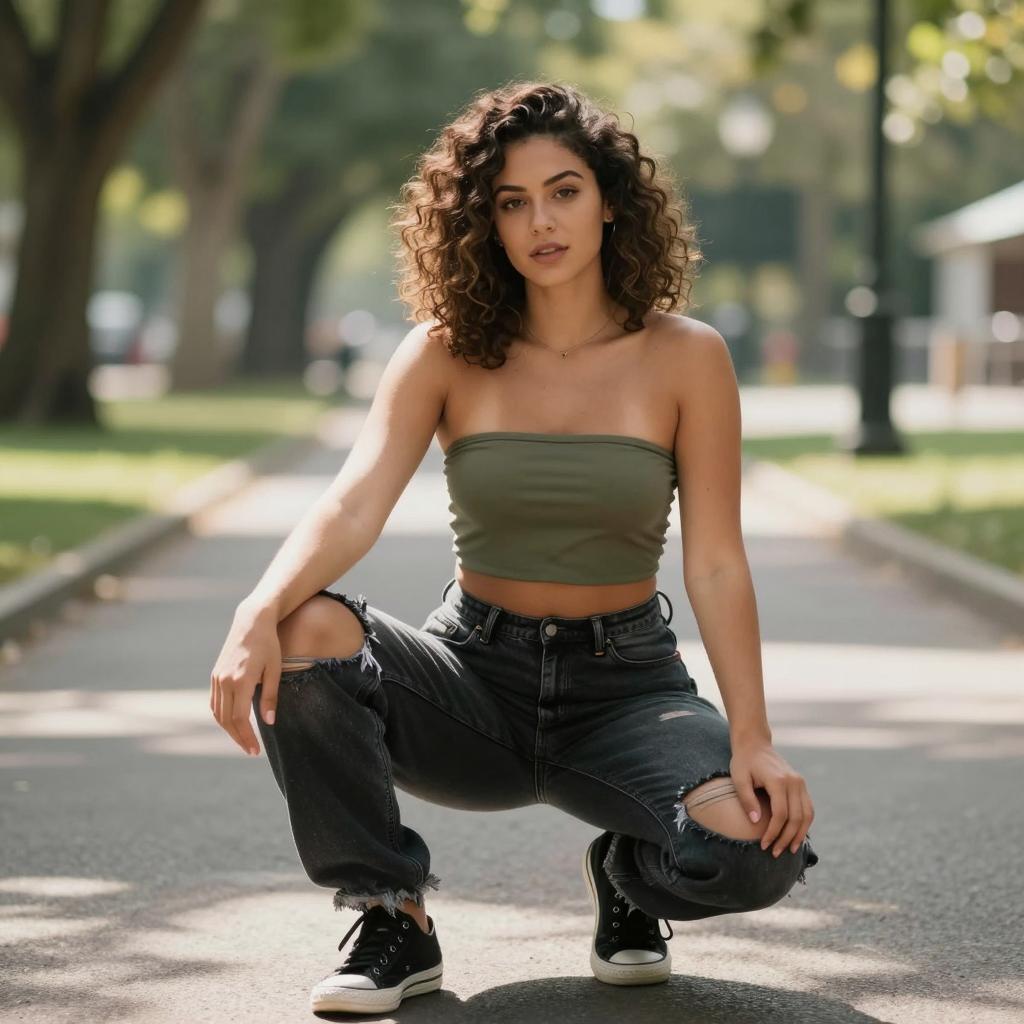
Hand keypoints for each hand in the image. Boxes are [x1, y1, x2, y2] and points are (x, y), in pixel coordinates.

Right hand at [210, 600, 281, 755]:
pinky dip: (222, 717)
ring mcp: (217, 678)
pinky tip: (233, 724)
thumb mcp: (275, 670)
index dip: (247, 736)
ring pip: (218, 713)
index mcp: (241, 680)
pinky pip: (215, 703)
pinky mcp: (215, 675)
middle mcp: (225, 681)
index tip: (255, 750)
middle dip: (239, 737)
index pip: (240, 718)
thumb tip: (269, 723)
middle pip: (227, 720)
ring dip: (229, 730)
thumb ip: (271, 697)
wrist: (251, 622)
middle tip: (251, 751)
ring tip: (243, 740)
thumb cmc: (269, 645)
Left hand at [729, 738, 813, 856]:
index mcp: (778, 780)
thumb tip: (755, 821)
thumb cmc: (743, 762)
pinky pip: (808, 808)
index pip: (780, 814)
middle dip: (786, 838)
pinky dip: (804, 824)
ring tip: (789, 850)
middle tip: (775, 853)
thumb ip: (746, 799)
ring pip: (807, 815)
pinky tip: (795, 836)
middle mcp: (794, 782)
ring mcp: (800, 783)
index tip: (764, 845)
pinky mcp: (801, 785)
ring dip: (799, 835)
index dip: (773, 832)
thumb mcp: (738, 778)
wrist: (755, 744)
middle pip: (796, 818)